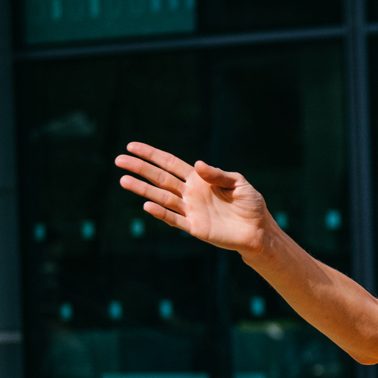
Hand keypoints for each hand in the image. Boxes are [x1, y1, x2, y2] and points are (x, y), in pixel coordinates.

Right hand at [115, 142, 273, 254]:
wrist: (258, 230)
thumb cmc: (250, 204)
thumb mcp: (238, 183)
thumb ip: (218, 174)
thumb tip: (197, 164)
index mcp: (199, 179)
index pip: (170, 164)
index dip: (152, 155)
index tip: (132, 146)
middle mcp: (190, 193)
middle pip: (160, 178)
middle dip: (140, 169)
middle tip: (119, 160)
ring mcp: (191, 210)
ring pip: (162, 198)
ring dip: (143, 190)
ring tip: (124, 181)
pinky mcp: (195, 227)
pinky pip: (174, 219)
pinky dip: (161, 213)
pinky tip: (147, 206)